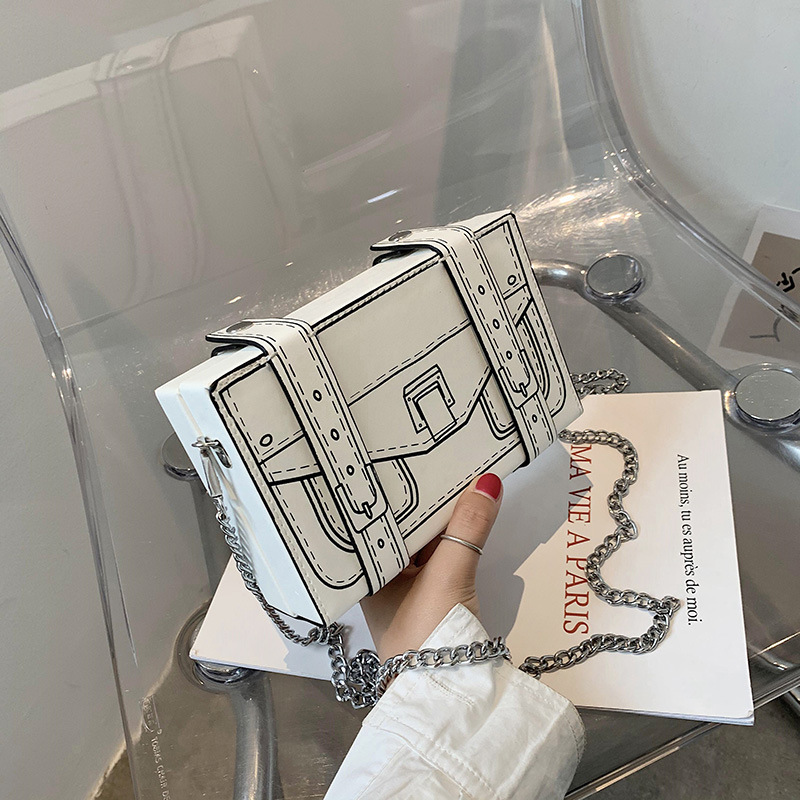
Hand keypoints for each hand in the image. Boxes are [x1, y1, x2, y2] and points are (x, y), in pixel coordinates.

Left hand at [361, 473, 502, 660]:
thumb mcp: (448, 574)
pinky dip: (452, 543)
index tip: (407, 463)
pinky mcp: (433, 604)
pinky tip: (464, 520)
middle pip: (402, 533)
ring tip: (454, 480)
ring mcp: (408, 595)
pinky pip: (440, 563)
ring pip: (423, 547)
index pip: (377, 524)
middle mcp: (382, 582)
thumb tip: (487, 481)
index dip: (394, 495)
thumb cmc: (429, 632)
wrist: (451, 694)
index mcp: (366, 575)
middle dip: (423, 505)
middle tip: (437, 462)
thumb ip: (468, 528)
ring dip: (441, 524)